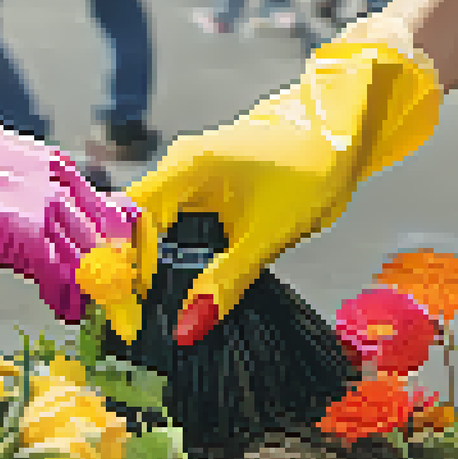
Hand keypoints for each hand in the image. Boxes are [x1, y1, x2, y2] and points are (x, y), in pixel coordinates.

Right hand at [0, 80, 140, 323]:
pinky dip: (65, 298)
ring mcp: (45, 203)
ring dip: (90, 292)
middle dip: (109, 279)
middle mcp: (58, 182)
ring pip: (92, 259)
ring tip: (86, 313)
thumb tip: (32, 254)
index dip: (118, 252)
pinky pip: (63, 274)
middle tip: (108, 307)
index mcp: (53, 169)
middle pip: (109, 242)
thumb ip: (19, 214)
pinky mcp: (25, 229)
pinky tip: (60, 309)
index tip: (118, 278)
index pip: (113, 215)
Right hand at [78, 22, 443, 345]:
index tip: (126, 315)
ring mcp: (185, 176)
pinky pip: (170, 226)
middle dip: (129, 277)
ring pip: (148, 229)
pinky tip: (175, 289)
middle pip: (130, 227)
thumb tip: (188, 327)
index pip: (127, 222)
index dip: (119, 270)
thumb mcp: (269, 236)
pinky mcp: (199, 188)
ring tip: (150, 316)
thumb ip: (226, 281)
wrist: (338, 131)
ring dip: (147, 270)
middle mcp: (175, 168)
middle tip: (135, 326)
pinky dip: (168, 258)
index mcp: (185, 169)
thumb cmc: (310, 171)